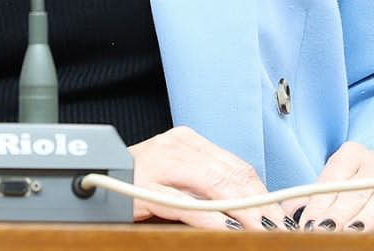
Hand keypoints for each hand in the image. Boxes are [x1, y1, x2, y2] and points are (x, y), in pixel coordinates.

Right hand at [127, 126, 291, 231]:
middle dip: (260, 205)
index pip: (237, 166)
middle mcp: (175, 145)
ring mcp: (158, 163)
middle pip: (232, 175)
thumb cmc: (136, 186)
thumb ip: (206, 189)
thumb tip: (247, 211)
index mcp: (186, 141)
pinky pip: (187, 205)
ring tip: (261, 231)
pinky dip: (213, 221)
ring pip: (215, 187)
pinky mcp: (144, 187)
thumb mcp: (175, 181)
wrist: (93, 182)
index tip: (280, 216)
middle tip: (278, 228)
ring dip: (244, 214)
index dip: (263, 193)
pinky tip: (228, 231)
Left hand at [287, 141, 373, 232]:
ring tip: (351, 235)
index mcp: (355, 154)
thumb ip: (318, 203)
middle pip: (355, 191)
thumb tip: (286, 212)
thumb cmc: (371, 204)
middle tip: (323, 233)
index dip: (319, 205)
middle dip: (338, 217)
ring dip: (364, 221)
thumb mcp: (342, 199)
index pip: (333, 179)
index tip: (308, 224)